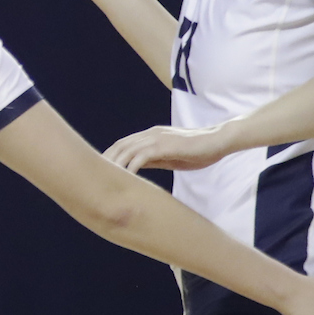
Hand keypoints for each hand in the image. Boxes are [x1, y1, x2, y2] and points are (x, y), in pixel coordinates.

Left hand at [105, 123, 234, 173]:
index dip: (110, 156)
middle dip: (106, 160)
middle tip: (94, 177)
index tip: (100, 171)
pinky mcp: (165, 144)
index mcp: (150, 136)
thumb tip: (136, 168)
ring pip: (127, 149)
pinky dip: (131, 166)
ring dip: (115, 164)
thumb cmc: (198, 150)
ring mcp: (157, 138)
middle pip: (120, 146)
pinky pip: (142, 155)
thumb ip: (153, 159)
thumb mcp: (170, 157)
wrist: (219, 141)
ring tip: (105, 179)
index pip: (123, 145)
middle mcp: (150, 134)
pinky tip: (125, 177)